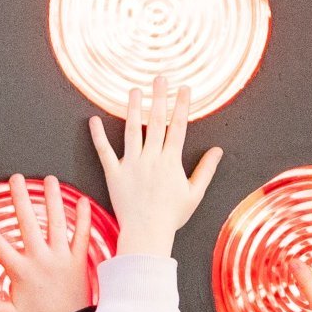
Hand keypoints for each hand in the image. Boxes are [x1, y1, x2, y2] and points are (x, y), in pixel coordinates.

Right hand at [0, 174, 97, 311]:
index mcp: (21, 271)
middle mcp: (40, 260)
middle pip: (27, 223)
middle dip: (20, 198)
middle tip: (15, 179)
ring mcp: (61, 259)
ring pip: (55, 223)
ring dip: (52, 199)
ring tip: (49, 180)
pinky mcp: (78, 262)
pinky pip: (81, 236)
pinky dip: (82, 218)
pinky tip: (82, 201)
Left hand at [84, 88, 224, 260]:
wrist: (147, 233)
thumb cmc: (171, 216)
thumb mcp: (194, 194)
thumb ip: (205, 170)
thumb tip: (218, 151)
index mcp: (171, 161)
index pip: (178, 127)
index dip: (182, 106)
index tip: (185, 88)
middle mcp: (151, 158)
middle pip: (157, 122)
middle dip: (159, 98)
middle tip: (160, 78)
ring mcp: (131, 164)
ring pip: (132, 131)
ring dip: (133, 109)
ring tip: (134, 90)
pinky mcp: (114, 174)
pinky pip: (104, 152)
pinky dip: (98, 136)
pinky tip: (93, 119)